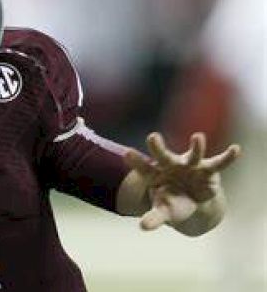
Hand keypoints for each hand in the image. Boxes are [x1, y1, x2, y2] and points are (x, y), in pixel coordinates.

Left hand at [124, 132, 240, 230]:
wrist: (193, 201)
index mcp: (155, 174)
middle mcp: (171, 165)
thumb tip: (143, 227)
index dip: (136, 161)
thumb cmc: (172, 202)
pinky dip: (228, 157)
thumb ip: (154, 217)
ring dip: (196, 147)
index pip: (143, 168)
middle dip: (158, 147)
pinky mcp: (208, 170)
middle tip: (152, 137)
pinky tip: (236, 149)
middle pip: (163, 155)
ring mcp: (190, 165)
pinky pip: (219, 163)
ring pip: (193, 154)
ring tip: (198, 137)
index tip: (127, 153)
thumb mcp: (163, 211)